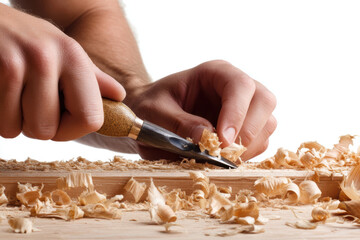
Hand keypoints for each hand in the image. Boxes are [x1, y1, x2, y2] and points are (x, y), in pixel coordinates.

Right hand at [0, 4, 124, 140]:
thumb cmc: (30, 43)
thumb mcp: (66, 52)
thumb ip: (92, 78)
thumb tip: (119, 96)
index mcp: (75, 59)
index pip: (90, 120)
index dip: (73, 131)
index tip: (61, 121)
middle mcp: (48, 59)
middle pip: (48, 131)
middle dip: (37, 127)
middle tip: (31, 104)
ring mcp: (17, 63)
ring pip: (18, 129)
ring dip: (14, 122)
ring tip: (14, 95)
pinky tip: (1, 92)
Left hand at [126, 60, 276, 160]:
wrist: (151, 115)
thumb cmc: (151, 107)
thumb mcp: (154, 112)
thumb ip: (178, 124)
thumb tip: (206, 140)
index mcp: (214, 73)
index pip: (239, 85)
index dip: (237, 112)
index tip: (223, 141)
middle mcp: (234, 87)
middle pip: (264, 101)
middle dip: (249, 131)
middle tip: (224, 154)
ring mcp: (243, 108)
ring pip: (267, 123)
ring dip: (249, 146)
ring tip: (220, 159)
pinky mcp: (244, 128)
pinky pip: (260, 141)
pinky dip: (247, 154)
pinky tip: (224, 159)